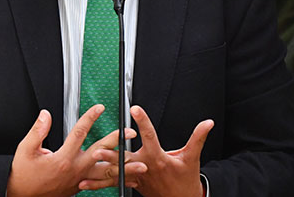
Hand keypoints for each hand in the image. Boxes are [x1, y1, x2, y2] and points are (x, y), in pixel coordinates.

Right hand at [6, 105, 142, 196]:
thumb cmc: (24, 176)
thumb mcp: (25, 151)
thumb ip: (37, 131)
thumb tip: (46, 115)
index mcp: (63, 159)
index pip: (80, 133)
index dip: (90, 118)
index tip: (100, 108)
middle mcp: (75, 170)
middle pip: (100, 152)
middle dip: (117, 141)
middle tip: (130, 133)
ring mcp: (80, 180)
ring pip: (106, 172)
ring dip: (123, 167)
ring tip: (139, 163)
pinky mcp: (81, 187)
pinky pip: (102, 183)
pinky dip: (115, 180)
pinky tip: (126, 177)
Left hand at [87, 105, 212, 196]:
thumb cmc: (185, 180)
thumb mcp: (192, 158)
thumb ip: (198, 138)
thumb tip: (208, 123)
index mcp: (158, 158)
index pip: (150, 136)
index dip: (142, 122)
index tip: (135, 109)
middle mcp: (145, 167)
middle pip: (126, 158)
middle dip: (112, 155)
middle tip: (99, 150)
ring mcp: (137, 177)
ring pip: (117, 172)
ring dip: (102, 169)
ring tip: (89, 165)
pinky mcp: (132, 184)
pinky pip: (115, 182)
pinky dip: (100, 183)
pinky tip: (86, 182)